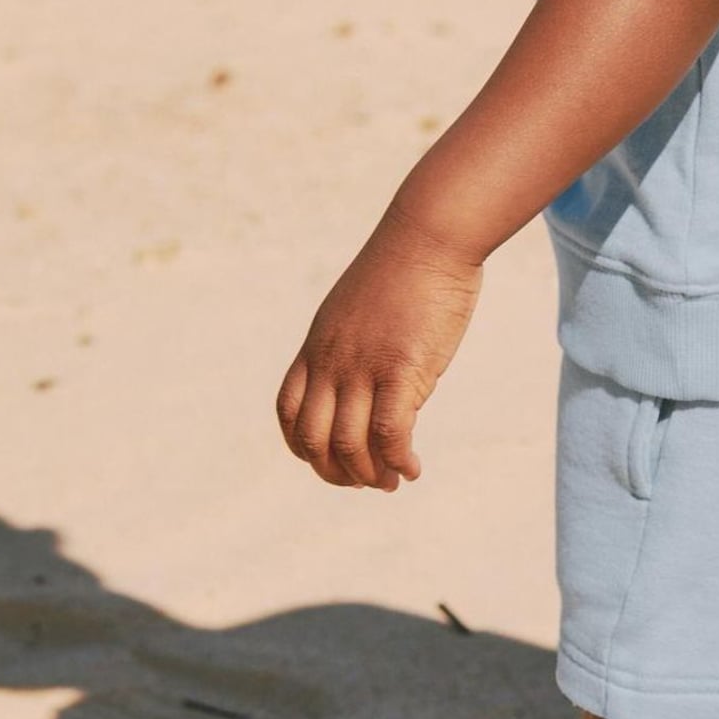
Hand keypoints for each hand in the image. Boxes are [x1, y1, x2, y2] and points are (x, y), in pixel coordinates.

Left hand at [276, 209, 482, 488]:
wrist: (429, 235)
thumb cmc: (405, 269)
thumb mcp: (362, 311)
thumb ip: (355, 348)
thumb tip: (370, 385)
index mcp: (317, 346)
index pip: (289, 413)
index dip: (304, 448)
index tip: (333, 460)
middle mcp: (331, 361)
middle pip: (313, 439)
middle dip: (335, 473)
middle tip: (368, 482)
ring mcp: (363, 365)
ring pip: (349, 444)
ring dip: (370, 476)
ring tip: (393, 481)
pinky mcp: (401, 367)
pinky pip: (389, 432)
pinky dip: (399, 461)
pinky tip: (413, 468)